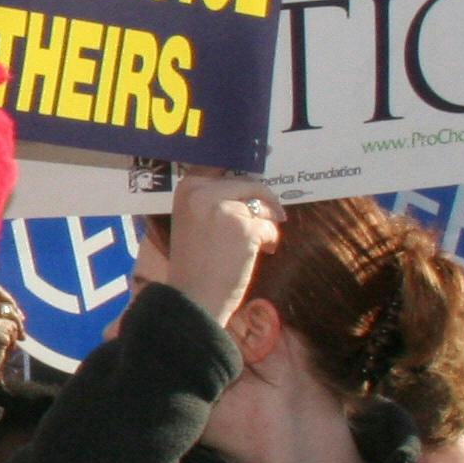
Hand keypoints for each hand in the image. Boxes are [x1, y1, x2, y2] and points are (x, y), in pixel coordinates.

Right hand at [161, 173, 279, 326]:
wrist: (193, 298)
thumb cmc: (194, 263)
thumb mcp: (194, 220)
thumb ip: (215, 199)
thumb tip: (251, 182)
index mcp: (187, 188)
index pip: (222, 165)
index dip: (242, 170)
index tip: (258, 170)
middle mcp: (203, 191)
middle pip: (247, 182)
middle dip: (263, 200)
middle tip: (276, 215)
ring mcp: (224, 207)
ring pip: (261, 203)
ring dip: (267, 222)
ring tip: (262, 242)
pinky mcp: (245, 227)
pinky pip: (269, 225)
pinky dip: (270, 239)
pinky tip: (263, 252)